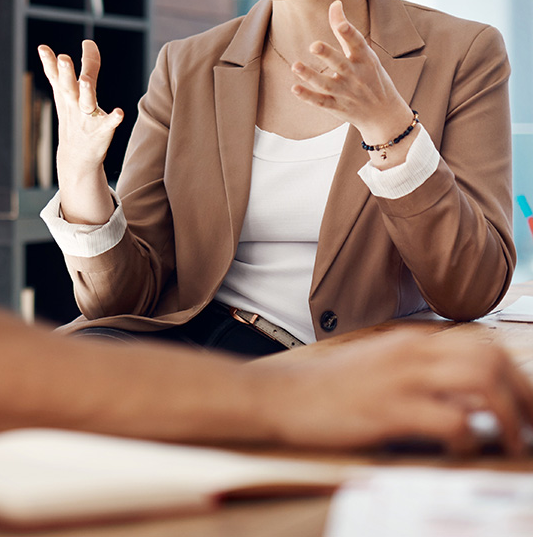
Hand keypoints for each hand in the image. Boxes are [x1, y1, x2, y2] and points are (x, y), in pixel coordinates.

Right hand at [38, 40, 122, 223]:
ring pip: (86, 102)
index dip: (49, 61)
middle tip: (63, 58)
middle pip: (68, 86)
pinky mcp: (101, 131)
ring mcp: (86, 118)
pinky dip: (113, 118)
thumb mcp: (75, 93)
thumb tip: (88, 42)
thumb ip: (87, 65)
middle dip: (66, 73)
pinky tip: (119, 112)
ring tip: (85, 80)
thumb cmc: (76, 118)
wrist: (77, 157)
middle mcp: (74, 104)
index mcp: (66, 94)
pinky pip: (108, 124)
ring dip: (86, 91)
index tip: (43, 48)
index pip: (55, 75)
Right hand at [252, 328, 532, 454]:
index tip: (527, 406)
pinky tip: (460, 450)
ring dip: (508, 419)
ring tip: (510, 443)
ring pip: (482, 384)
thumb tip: (467, 400)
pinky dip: (469, 441)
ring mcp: (401, 379)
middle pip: (493, 360)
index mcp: (411, 341)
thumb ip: (421, 373)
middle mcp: (412, 352)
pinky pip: (452, 423)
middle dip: (524, 396)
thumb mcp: (379, 366)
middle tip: (529, 428)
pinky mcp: (390, 411)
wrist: (282, 396)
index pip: (484, 345)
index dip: (518, 377)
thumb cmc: (329, 388)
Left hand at [290, 0, 413, 149]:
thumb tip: (335, 3)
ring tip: (296, 66)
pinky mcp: (337, 107)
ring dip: (310, 76)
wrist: (385, 114)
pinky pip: (321, 102)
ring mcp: (346, 93)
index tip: (341, 24)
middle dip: (328, 55)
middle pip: (340, 64)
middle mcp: (356, 75)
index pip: (357, 43)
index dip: (349, 33)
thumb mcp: (364, 54)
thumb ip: (345, 30)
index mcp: (364, 59)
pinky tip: (295, 88)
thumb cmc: (371, 76)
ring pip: (326, 84)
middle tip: (314, 45)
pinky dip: (308, 97)